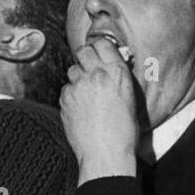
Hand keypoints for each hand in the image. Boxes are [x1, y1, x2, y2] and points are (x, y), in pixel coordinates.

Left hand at [60, 38, 139, 184]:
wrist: (105, 151)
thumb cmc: (123, 130)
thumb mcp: (129, 98)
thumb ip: (117, 79)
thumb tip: (107, 69)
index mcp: (118, 73)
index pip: (102, 43)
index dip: (98, 46)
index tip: (97, 51)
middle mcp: (97, 75)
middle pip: (83, 51)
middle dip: (84, 57)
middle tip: (87, 67)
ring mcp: (79, 85)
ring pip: (72, 70)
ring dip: (77, 77)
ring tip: (86, 93)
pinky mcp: (65, 97)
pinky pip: (65, 88)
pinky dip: (70, 94)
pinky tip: (79, 107)